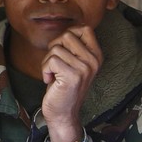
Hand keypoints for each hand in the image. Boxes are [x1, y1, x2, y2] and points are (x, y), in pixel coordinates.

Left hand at [39, 25, 103, 141]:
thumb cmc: (63, 86)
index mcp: (97, 55)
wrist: (63, 113)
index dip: (67, 35)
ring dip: (47, 61)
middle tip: (55, 65)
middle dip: (54, 48)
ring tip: (53, 75)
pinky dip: (44, 70)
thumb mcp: (74, 63)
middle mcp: (94, 60)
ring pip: (56, 48)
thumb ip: (74, 47)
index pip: (84, 28)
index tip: (63, 51)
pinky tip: (50, 81)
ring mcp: (84, 68)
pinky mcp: (72, 76)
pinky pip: (51, 60)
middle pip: (66, 35)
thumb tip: (67, 29)